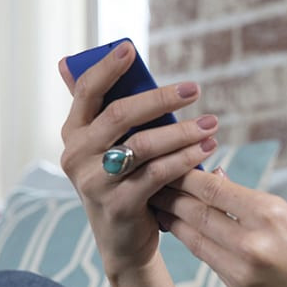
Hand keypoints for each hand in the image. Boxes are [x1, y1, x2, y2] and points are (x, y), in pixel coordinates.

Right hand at [58, 41, 218, 274]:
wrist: (122, 239)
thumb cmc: (124, 181)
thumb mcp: (116, 147)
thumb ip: (122, 113)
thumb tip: (133, 62)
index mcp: (74, 132)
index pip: (85, 91)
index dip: (106, 68)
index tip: (129, 48)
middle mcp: (77, 155)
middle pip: (120, 115)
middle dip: (161, 99)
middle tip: (194, 89)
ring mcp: (94, 182)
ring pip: (143, 145)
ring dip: (183, 132)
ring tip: (212, 124)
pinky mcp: (118, 204)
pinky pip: (157, 174)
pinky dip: (185, 159)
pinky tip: (207, 150)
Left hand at [149, 168, 286, 286]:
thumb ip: (253, 204)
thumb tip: (214, 182)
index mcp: (271, 214)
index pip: (213, 188)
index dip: (185, 173)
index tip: (167, 158)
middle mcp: (252, 242)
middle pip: (195, 212)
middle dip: (169, 193)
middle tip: (147, 176)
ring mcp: (243, 272)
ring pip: (194, 238)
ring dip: (172, 218)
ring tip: (155, 201)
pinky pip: (210, 260)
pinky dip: (195, 241)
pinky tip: (184, 229)